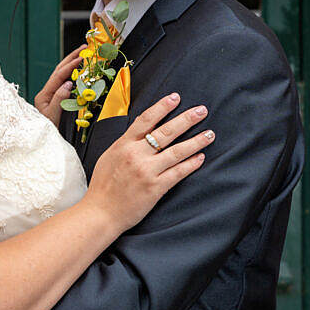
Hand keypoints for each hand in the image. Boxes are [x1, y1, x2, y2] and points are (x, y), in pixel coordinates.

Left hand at [34, 47, 82, 126]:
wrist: (40, 142)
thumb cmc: (47, 131)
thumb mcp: (53, 117)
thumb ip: (59, 99)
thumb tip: (68, 83)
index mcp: (44, 95)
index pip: (59, 75)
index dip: (71, 65)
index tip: (82, 57)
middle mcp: (46, 93)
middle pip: (58, 70)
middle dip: (71, 57)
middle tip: (84, 48)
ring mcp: (50, 95)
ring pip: (61, 75)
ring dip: (72, 63)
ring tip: (83, 54)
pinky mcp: (55, 99)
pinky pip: (64, 82)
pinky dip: (72, 74)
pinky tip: (79, 70)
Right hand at [87, 93, 214, 231]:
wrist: (100, 212)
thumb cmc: (103, 185)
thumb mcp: (109, 156)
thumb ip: (126, 142)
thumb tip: (142, 130)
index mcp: (123, 145)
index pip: (146, 120)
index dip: (162, 107)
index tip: (176, 97)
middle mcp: (136, 155)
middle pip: (166, 132)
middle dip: (186, 119)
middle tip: (202, 110)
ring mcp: (147, 171)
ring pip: (177, 152)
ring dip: (196, 141)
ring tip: (210, 134)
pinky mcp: (155, 188)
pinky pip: (178, 173)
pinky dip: (191, 164)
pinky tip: (201, 157)